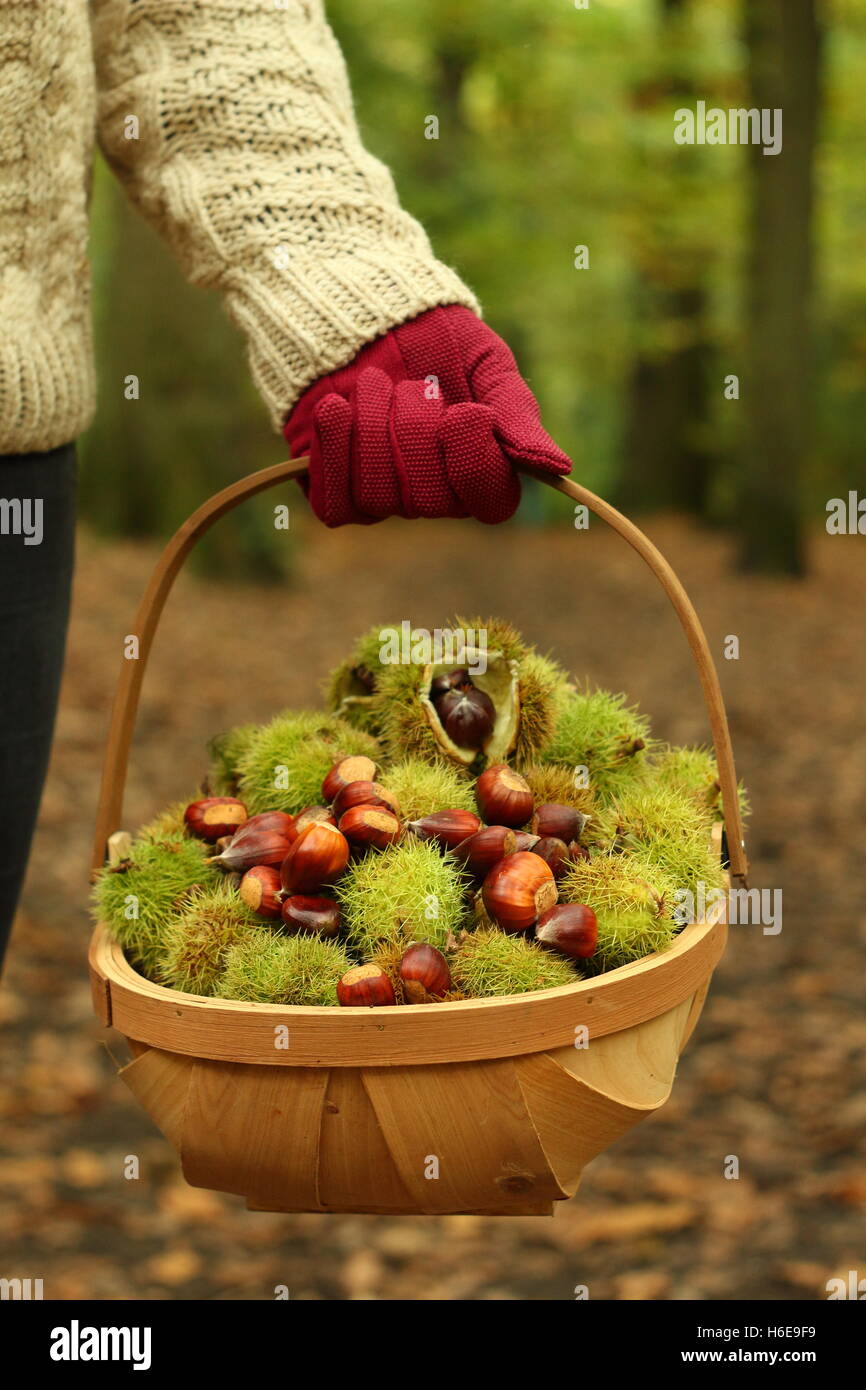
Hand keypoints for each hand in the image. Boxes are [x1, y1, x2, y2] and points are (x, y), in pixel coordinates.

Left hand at [283, 306, 570, 526]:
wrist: (361, 313)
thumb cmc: (435, 338)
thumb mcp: (485, 361)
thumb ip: (516, 411)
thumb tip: (558, 468)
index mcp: (480, 465)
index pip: (492, 501)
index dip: (476, 462)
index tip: (466, 412)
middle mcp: (433, 491)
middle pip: (431, 500)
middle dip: (418, 431)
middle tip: (414, 385)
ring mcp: (382, 495)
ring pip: (380, 496)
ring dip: (376, 429)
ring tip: (374, 383)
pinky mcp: (335, 488)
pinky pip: (336, 503)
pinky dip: (337, 449)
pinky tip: (338, 407)